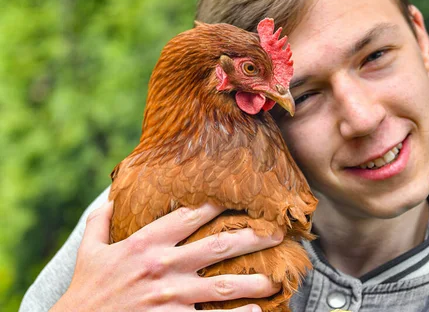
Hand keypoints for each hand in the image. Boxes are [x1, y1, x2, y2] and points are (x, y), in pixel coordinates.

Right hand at [51, 201, 282, 311]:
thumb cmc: (86, 290)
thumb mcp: (89, 251)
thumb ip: (100, 223)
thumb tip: (110, 199)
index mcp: (145, 243)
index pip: (188, 216)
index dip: (217, 203)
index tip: (241, 196)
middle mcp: (163, 266)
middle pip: (217, 246)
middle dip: (252, 238)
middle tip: (278, 233)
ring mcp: (170, 296)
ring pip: (221, 285)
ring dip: (252, 281)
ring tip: (276, 279)